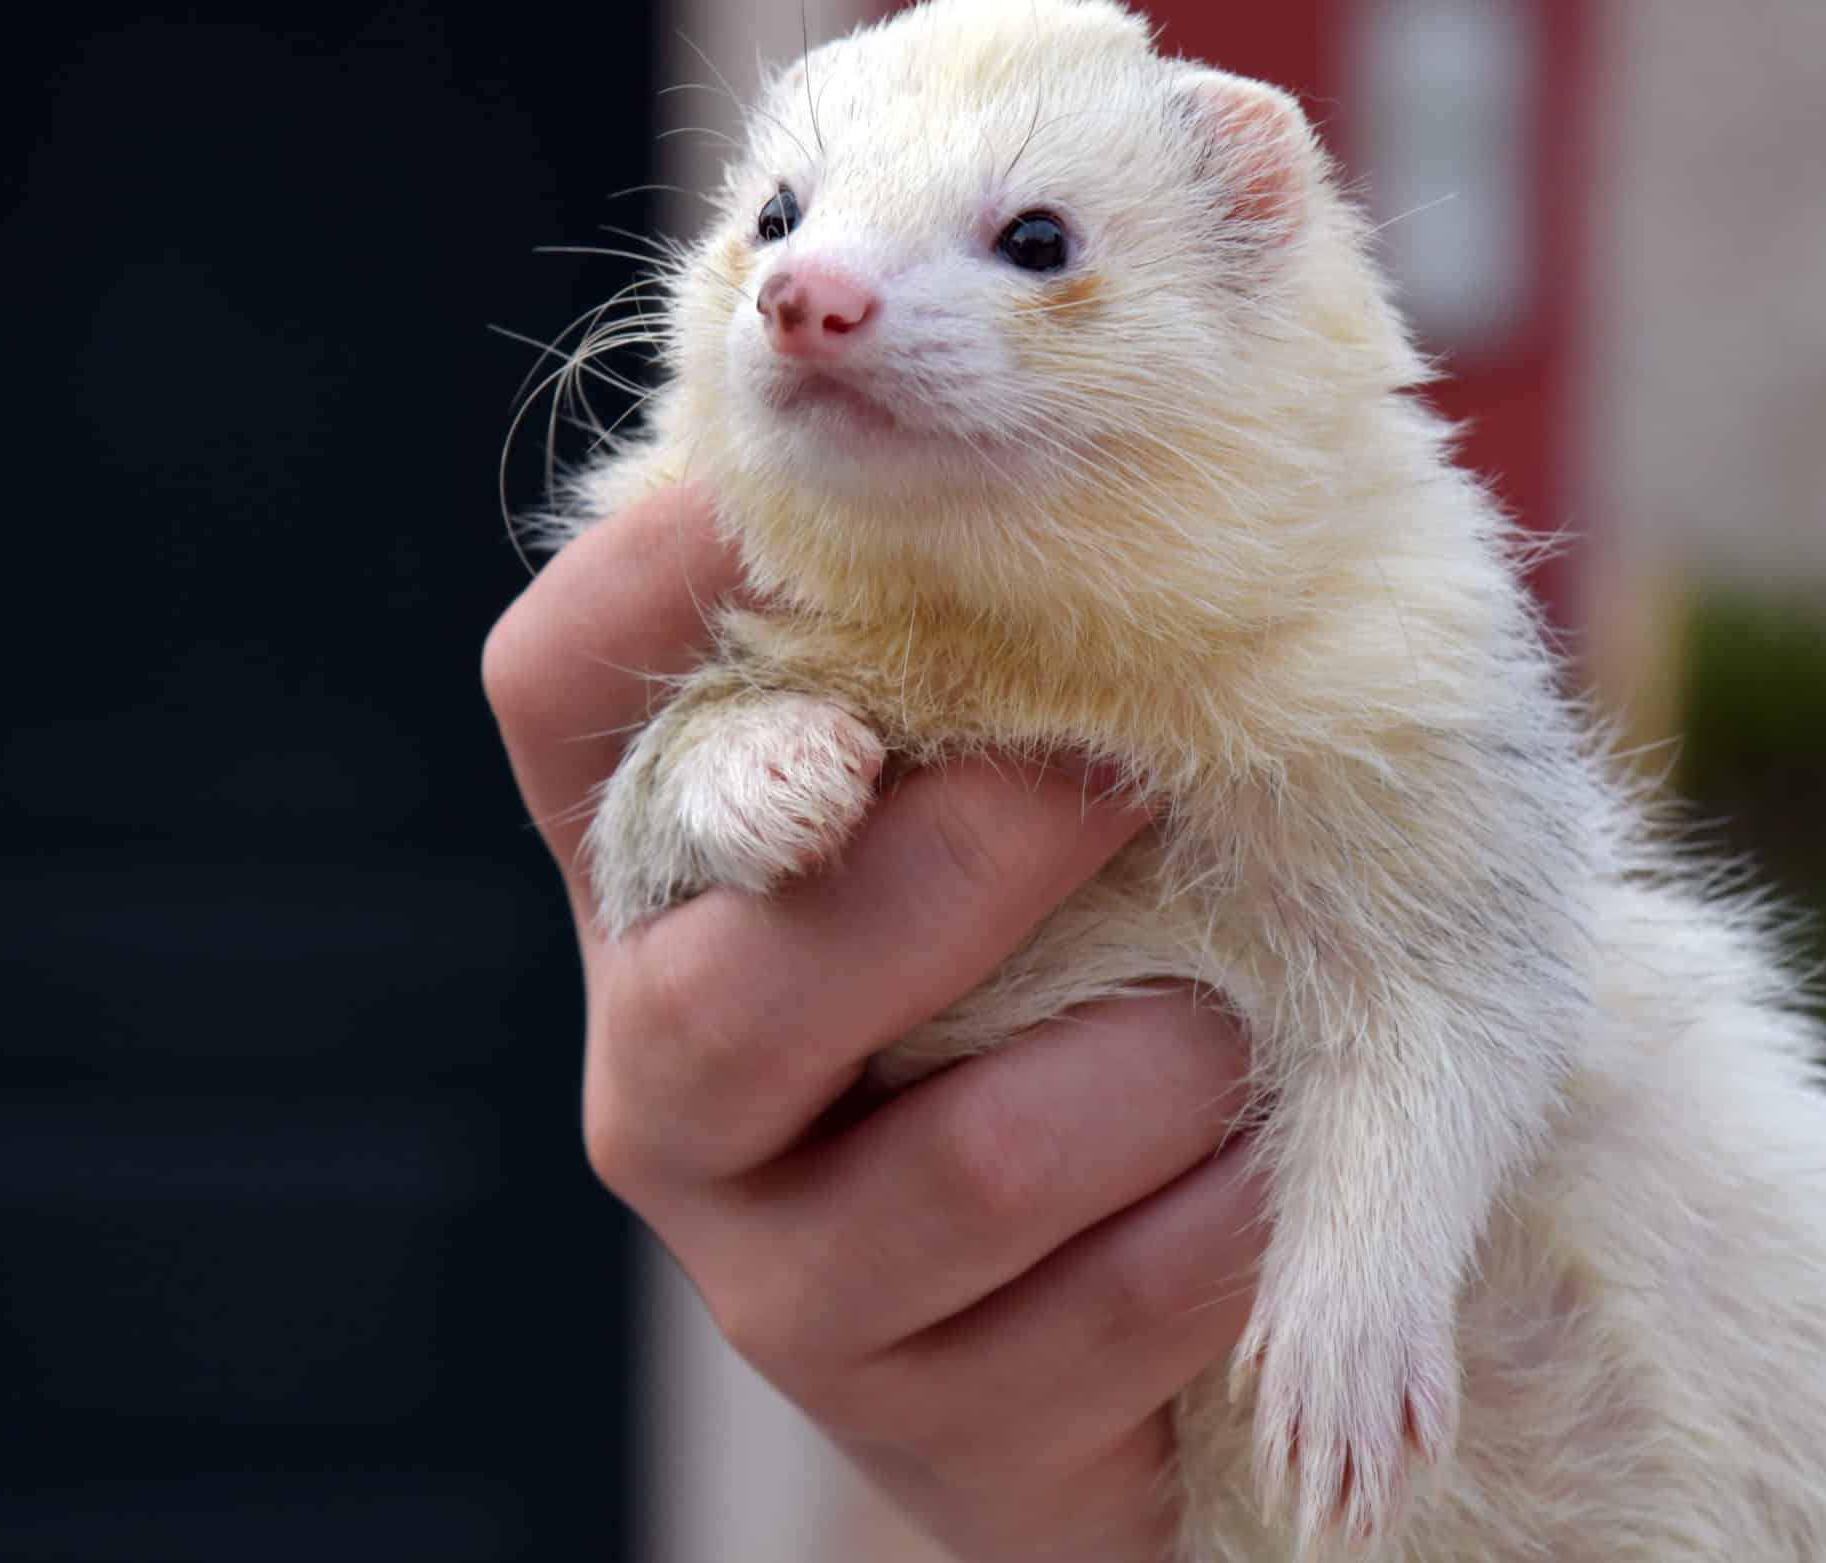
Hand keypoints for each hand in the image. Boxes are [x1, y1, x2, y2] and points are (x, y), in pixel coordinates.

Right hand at [483, 484, 1268, 1561]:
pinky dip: (1226, 1213)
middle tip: (1111, 785)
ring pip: (961, 1160)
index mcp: (675, 881)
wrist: (1130, 1300)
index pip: (567, 701)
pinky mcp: (926, 1422)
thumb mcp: (1018, 809)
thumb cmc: (1077, 971)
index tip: (811, 490)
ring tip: (1232, 1022)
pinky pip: (1106, 1309)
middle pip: (734, 977)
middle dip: (955, 871)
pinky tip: (1258, 1164)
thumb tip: (1096, 405)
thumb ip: (995, 663)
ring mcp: (778, 1272)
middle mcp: (674, 1073)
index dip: (657, 584)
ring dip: (1153, 1065)